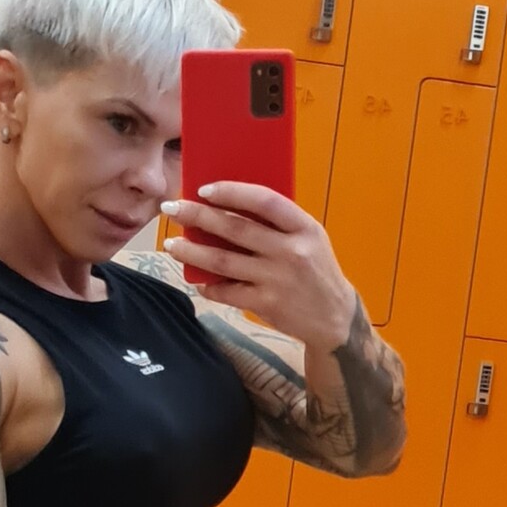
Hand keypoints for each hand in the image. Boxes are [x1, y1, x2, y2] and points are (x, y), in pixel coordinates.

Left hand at [162, 181, 357, 346]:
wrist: (334, 317)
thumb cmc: (316, 270)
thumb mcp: (309, 238)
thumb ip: (278, 223)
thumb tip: (229, 205)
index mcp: (303, 227)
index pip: (263, 201)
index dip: (231, 192)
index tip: (203, 189)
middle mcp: (291, 251)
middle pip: (235, 229)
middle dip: (197, 216)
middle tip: (171, 208)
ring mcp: (277, 279)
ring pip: (223, 261)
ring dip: (191, 252)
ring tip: (171, 244)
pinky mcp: (266, 304)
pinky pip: (227, 292)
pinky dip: (208, 285)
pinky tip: (195, 279)